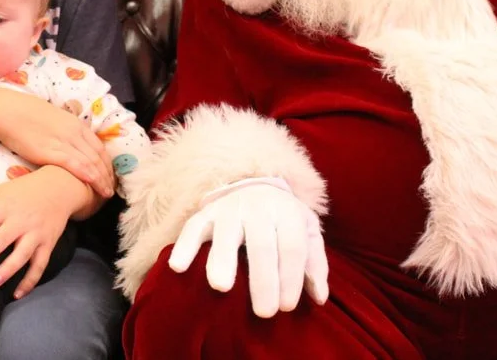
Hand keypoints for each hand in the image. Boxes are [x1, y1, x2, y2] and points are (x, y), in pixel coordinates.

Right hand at [0, 93, 113, 197]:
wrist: (9, 112)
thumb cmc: (27, 116)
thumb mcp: (55, 120)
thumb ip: (66, 132)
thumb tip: (71, 144)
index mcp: (77, 125)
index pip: (100, 147)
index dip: (107, 164)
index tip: (110, 176)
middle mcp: (75, 133)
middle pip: (98, 157)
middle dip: (107, 175)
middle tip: (111, 190)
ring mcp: (64, 142)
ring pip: (90, 163)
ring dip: (101, 180)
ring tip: (105, 194)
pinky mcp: (51, 151)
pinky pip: (75, 165)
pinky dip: (87, 175)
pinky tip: (93, 186)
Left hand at [0, 166, 89, 298]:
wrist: (59, 186)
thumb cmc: (22, 191)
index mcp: (3, 206)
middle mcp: (20, 220)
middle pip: (0, 240)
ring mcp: (36, 233)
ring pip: (22, 254)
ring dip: (8, 270)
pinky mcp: (48, 243)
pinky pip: (40, 265)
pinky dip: (30, 281)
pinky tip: (17, 294)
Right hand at [168, 179, 328, 317]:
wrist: (254, 185)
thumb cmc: (283, 219)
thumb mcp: (306, 231)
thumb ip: (314, 263)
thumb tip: (319, 297)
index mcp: (287, 212)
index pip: (292, 247)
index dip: (291, 278)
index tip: (286, 307)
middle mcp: (258, 207)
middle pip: (262, 245)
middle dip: (264, 280)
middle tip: (265, 312)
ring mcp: (229, 209)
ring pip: (226, 235)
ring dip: (222, 260)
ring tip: (221, 287)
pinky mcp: (205, 213)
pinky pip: (192, 228)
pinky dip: (184, 246)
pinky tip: (178, 267)